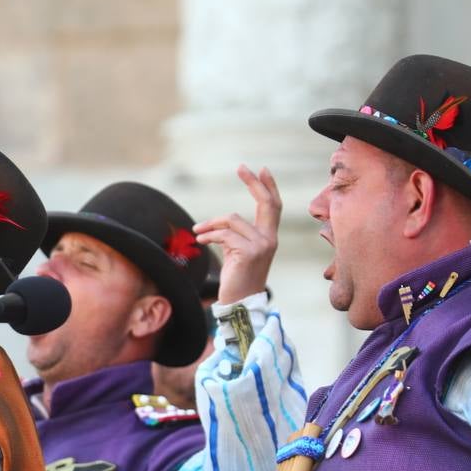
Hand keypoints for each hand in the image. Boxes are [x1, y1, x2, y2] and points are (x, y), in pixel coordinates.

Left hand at [192, 165, 281, 304]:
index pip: (273, 206)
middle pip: (266, 202)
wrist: (239, 303)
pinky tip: (200, 240)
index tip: (262, 169)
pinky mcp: (249, 252)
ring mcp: (262, 245)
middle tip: (241, 167)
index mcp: (269, 237)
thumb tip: (220, 222)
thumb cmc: (236, 279)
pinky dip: (208, 235)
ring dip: (210, 224)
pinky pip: (224, 234)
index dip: (268, 187)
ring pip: (232, 220)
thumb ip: (236, 235)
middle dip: (253, 182)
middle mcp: (270, 239)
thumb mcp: (238, 252)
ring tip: (198, 232)